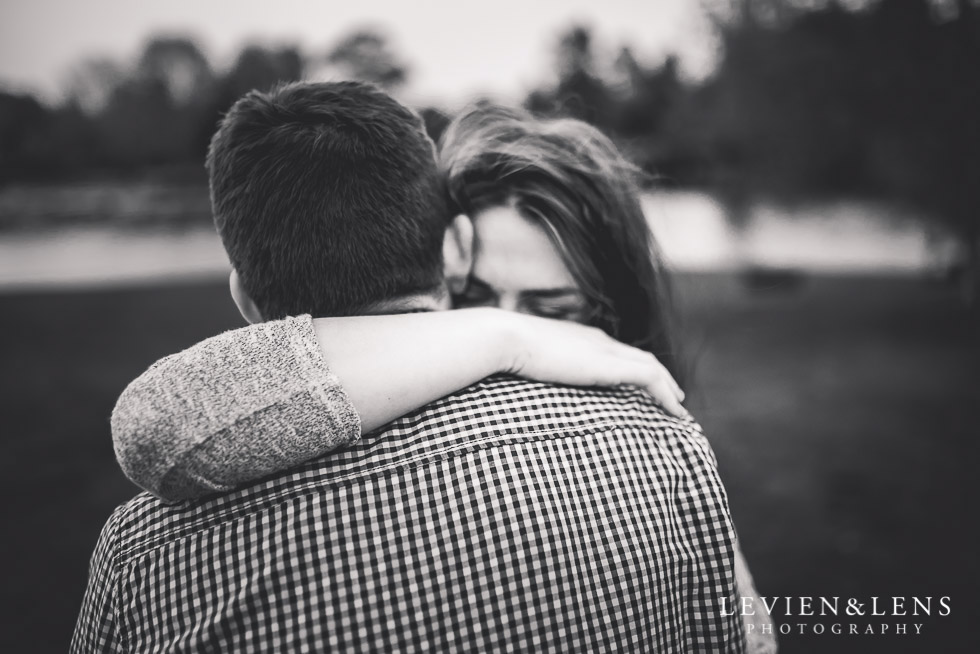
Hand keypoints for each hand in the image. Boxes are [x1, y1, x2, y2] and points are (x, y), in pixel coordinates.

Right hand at [499, 312, 686, 416]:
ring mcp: (604, 351)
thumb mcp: (523, 359)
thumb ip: (533, 367)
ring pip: (651, 367)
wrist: (506, 339)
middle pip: (639, 356)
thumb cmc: (504, 351)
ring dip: (668, 386)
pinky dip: (665, 394)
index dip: (632, 366)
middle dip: (659, 375)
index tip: (641, 383)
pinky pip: (650, 379)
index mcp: (579, 337)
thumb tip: (521, 379)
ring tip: (678, 406)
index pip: (615, 350)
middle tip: (672, 395)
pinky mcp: (609, 366)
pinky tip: (674, 411)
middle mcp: (597, 340)